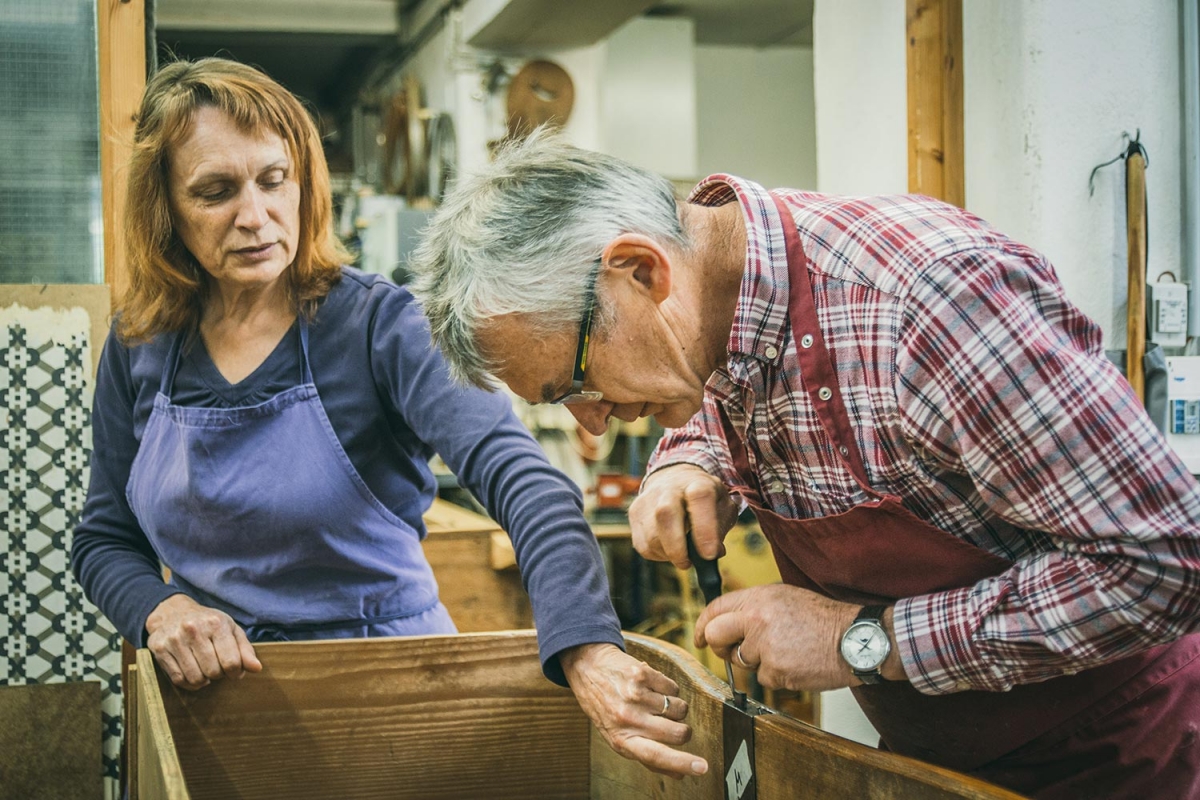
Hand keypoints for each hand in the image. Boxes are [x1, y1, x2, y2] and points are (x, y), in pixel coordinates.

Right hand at [145, 593, 261, 689]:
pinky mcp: (160, 650)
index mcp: (216, 623)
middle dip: (218, 675)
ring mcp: (175, 640)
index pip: (231, 662)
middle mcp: (194, 630)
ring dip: (203, 680)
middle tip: (217, 667)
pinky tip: (192, 671)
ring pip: (195, 678)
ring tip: (204, 669)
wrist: (172, 612)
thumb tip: (256, 668)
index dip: (235, 672)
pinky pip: (178, 679)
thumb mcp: (230, 629)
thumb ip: (245, 650)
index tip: (234, 670)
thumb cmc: (207, 623)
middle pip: (213, 672)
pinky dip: (188, 682)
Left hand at [558, 643, 707, 778]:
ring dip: (673, 707)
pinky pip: (673, 687)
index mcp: (623, 740)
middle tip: (671, 723)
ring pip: (679, 708)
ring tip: (653, 702)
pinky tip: (649, 686)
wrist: (588, 668)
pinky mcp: (641, 674)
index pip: (656, 756)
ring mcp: (634, 695)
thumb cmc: (605, 708)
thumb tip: (680, 776)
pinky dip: (666, 688)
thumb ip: (647, 756)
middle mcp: (628, 718)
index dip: (682, 763)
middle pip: (678, 732)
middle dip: (683, 730)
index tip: (702, 767)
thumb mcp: (618, 737)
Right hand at [629, 464, 737, 567]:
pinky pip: (643, 545)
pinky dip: (658, 554)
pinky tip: (668, 547)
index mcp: (697, 483)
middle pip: (665, 514)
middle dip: (677, 547)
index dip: (705, 528)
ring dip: (668, 554)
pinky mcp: (634, 513)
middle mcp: (669, 488)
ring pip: (651, 536)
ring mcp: (648, 499)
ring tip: (682, 552)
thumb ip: (721, 529)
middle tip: (688, 563)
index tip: (709, 554)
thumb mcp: (722, 507)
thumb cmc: (703, 500)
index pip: (700, 498)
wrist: (675, 481)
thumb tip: (713, 553)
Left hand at [694, 585, 869, 691]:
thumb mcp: (784, 597)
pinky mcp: (776, 671)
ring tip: (786, 649)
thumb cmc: (823, 618)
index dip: (701, 625)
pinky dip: (778, 675)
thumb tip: (727, 619)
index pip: (714, 609)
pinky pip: (764, 678)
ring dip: (758, 661)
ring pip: (742, 661)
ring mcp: (765, 647)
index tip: (698, 636)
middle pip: (714, 637)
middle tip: (732, 650)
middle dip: (719, 647)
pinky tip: (796, 662)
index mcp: (758, 598)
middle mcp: (756, 620)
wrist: (854, 639)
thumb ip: (753, 606)